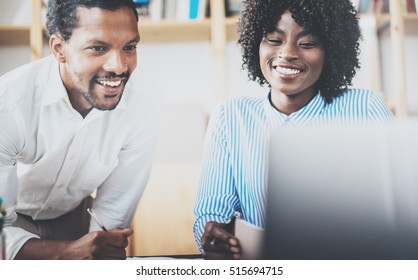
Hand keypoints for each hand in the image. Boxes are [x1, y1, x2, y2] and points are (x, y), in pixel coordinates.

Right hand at [15, 228, 132, 258]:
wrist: (69, 255)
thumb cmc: (85, 243)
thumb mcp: (98, 234)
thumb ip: (115, 232)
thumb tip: (130, 231)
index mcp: (99, 237)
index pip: (121, 240)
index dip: (123, 241)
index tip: (119, 242)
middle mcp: (98, 248)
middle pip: (122, 252)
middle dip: (120, 250)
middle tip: (114, 249)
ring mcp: (97, 259)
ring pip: (119, 260)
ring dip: (117, 258)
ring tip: (110, 254)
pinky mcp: (97, 267)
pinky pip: (113, 266)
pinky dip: (113, 263)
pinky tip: (107, 259)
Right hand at [201, 221, 240, 259]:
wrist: (224, 236)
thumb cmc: (228, 230)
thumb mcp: (230, 226)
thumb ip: (234, 227)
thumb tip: (242, 229)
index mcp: (210, 227)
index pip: (214, 231)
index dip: (225, 237)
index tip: (236, 242)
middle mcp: (204, 238)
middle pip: (209, 245)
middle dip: (224, 248)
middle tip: (238, 250)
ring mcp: (205, 249)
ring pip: (208, 255)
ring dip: (223, 257)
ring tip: (237, 256)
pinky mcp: (208, 257)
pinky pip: (212, 261)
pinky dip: (223, 261)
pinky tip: (233, 261)